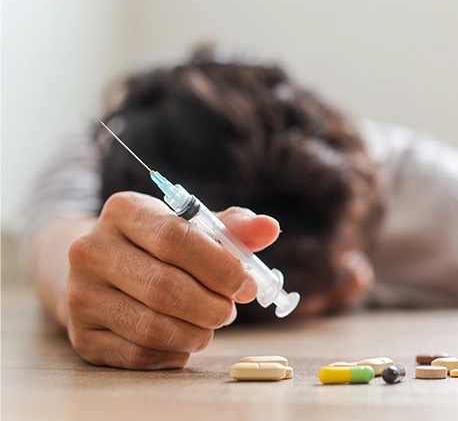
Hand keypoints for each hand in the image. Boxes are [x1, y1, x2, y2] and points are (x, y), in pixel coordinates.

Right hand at [66, 192, 279, 368]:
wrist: (101, 271)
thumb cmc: (160, 247)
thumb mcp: (193, 228)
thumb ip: (233, 229)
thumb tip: (269, 227)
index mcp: (124, 210)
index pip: (177, 239)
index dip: (220, 267)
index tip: (246, 285)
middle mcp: (92, 249)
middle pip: (166, 287)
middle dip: (212, 306)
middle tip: (230, 311)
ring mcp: (80, 294)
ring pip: (152, 327)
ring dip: (196, 334)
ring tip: (210, 326)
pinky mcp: (81, 336)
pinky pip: (139, 354)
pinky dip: (174, 353)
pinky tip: (184, 341)